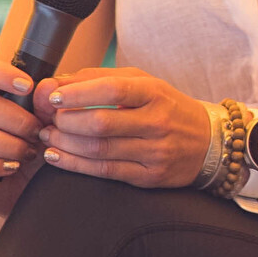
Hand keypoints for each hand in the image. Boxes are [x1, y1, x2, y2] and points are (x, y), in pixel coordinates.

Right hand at [0, 53, 46, 213]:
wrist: (21, 191)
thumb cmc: (33, 151)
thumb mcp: (47, 130)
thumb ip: (46, 108)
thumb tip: (47, 85)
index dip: (0, 73)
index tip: (27, 86)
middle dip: (16, 120)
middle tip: (37, 134)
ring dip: (8, 145)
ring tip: (28, 155)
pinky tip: (12, 168)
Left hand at [30, 66, 216, 187]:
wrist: (210, 143)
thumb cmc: (168, 108)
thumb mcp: (143, 84)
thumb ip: (100, 79)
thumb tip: (57, 83)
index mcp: (156, 93)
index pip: (113, 90)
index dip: (79, 94)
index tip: (55, 96)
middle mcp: (158, 123)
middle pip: (101, 123)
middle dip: (65, 121)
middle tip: (47, 118)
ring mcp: (155, 152)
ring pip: (98, 150)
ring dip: (64, 143)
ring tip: (48, 135)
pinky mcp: (149, 176)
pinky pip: (104, 171)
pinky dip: (74, 164)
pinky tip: (57, 155)